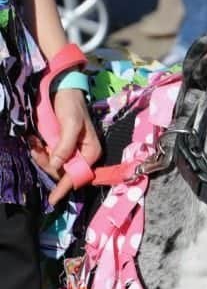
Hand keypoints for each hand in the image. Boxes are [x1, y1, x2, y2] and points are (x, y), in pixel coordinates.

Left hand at [31, 89, 100, 204]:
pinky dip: (40, 152)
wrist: (63, 89)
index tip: (53, 199)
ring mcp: (70, 151)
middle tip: (36, 149)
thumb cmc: (71, 104)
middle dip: (48, 165)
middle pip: (63, 173)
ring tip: (34, 142)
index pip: (77, 175)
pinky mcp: (60, 146)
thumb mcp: (70, 124)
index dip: (65, 188)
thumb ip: (65, 145)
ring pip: (54, 166)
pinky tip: (35, 141)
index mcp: (90, 152)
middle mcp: (82, 155)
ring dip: (41, 157)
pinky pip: (49, 157)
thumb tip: (57, 165)